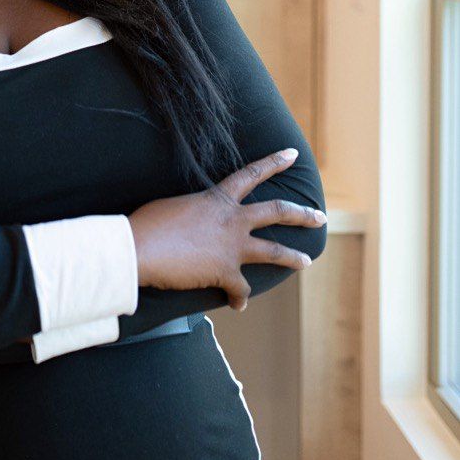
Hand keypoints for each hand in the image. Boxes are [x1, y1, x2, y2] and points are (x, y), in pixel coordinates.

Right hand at [128, 147, 326, 311]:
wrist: (140, 249)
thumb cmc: (148, 224)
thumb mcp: (175, 206)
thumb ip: (194, 211)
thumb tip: (194, 220)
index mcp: (217, 199)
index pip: (251, 173)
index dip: (273, 162)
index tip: (291, 154)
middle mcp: (232, 219)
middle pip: (276, 211)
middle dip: (301, 214)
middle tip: (319, 216)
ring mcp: (232, 246)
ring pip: (273, 250)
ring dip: (292, 256)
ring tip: (306, 260)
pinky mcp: (226, 272)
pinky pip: (241, 289)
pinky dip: (240, 298)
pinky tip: (238, 305)